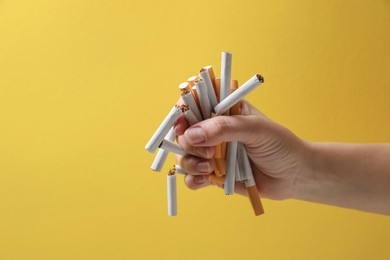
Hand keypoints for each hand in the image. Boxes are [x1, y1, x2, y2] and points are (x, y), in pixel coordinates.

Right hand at [175, 100, 311, 199]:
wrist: (293, 176)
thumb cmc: (279, 145)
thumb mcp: (255, 129)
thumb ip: (223, 128)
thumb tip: (191, 135)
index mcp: (223, 111)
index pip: (193, 105)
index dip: (182, 113)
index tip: (182, 125)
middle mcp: (213, 131)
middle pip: (183, 132)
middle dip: (189, 144)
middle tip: (209, 153)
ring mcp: (211, 153)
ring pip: (184, 155)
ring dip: (190, 163)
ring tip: (211, 169)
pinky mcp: (213, 174)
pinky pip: (191, 177)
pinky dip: (193, 179)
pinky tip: (206, 180)